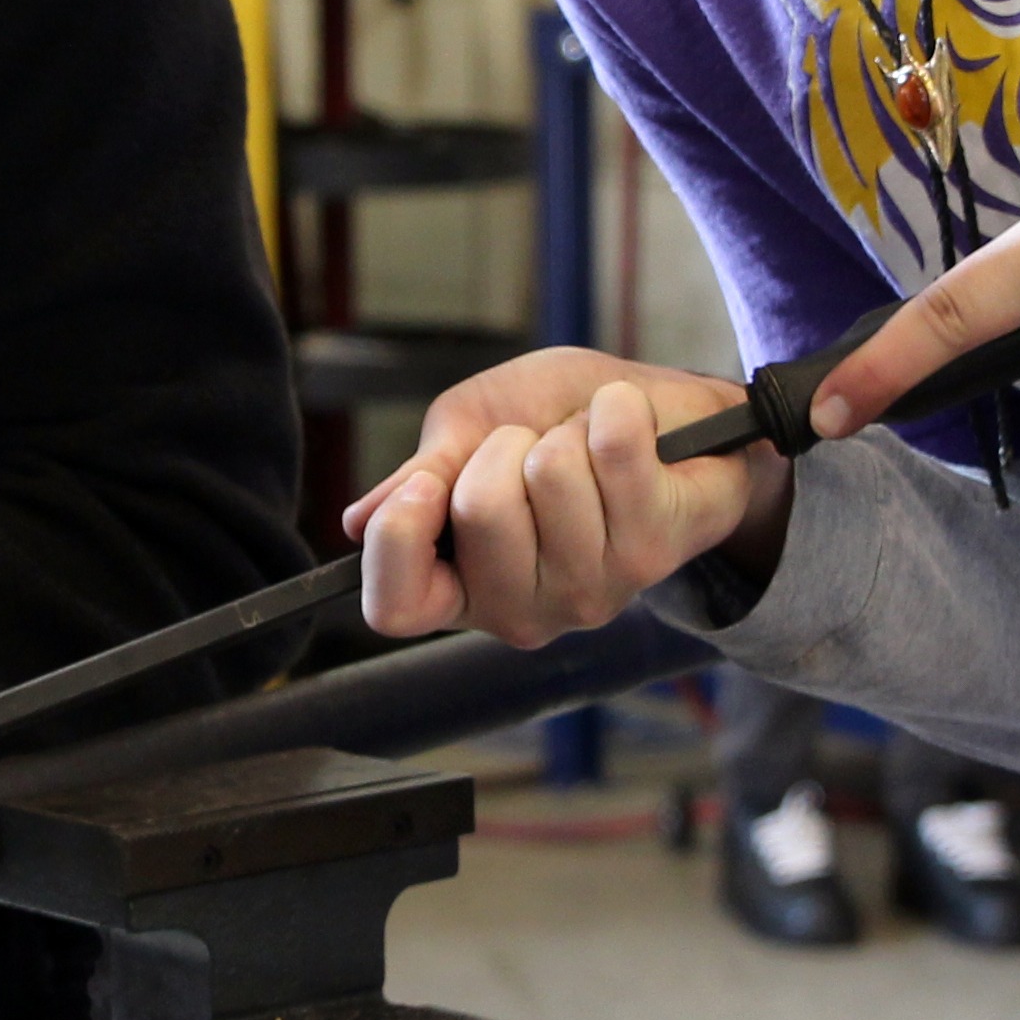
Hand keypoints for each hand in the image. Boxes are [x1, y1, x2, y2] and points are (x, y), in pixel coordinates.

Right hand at [347, 348, 791, 646]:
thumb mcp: (470, 430)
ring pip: (552, 473)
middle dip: (502, 445)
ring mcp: (588, 593)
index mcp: (459, 586)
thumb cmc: (556, 423)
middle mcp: (519, 610)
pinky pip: (613, 449)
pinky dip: (616, 409)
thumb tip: (360, 524)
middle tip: (532, 448)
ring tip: (587, 448)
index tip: (428, 483)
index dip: (399, 536)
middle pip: (480, 510)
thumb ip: (423, 474)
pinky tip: (629, 429)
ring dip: (567, 430)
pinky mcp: (650, 557)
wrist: (660, 418)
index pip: (395, 608)